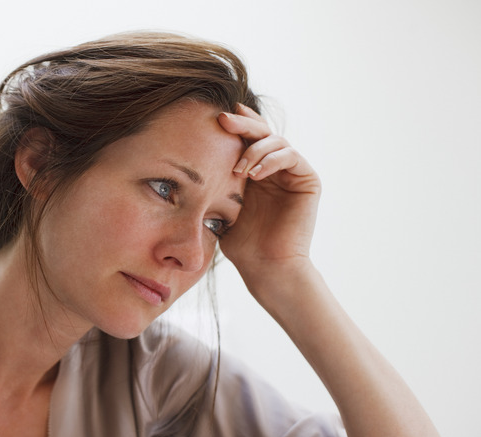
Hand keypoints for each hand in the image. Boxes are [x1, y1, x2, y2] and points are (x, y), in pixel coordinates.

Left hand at [216, 104, 320, 293]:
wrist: (265, 266)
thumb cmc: (241, 243)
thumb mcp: (219, 206)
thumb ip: (213, 181)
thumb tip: (184, 161)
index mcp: (254, 170)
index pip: (246, 138)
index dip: (234, 124)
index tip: (213, 115)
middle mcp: (274, 168)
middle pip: (261, 132)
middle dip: (242, 124)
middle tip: (223, 119)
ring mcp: (292, 173)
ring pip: (276, 140)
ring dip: (254, 149)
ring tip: (237, 169)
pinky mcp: (307, 180)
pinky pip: (291, 156)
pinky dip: (272, 159)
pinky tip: (254, 173)